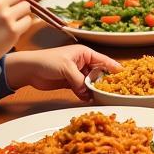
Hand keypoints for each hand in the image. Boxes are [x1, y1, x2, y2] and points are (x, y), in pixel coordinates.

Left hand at [3, 46, 119, 100]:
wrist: (28, 69)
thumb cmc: (46, 61)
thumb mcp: (66, 68)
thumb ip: (79, 80)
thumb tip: (88, 93)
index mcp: (85, 53)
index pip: (104, 61)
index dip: (114, 69)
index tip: (124, 77)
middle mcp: (83, 63)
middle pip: (99, 73)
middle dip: (105, 82)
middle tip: (114, 92)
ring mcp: (77, 73)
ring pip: (91, 83)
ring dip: (95, 90)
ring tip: (103, 98)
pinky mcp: (71, 83)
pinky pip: (82, 90)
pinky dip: (86, 95)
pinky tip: (90, 100)